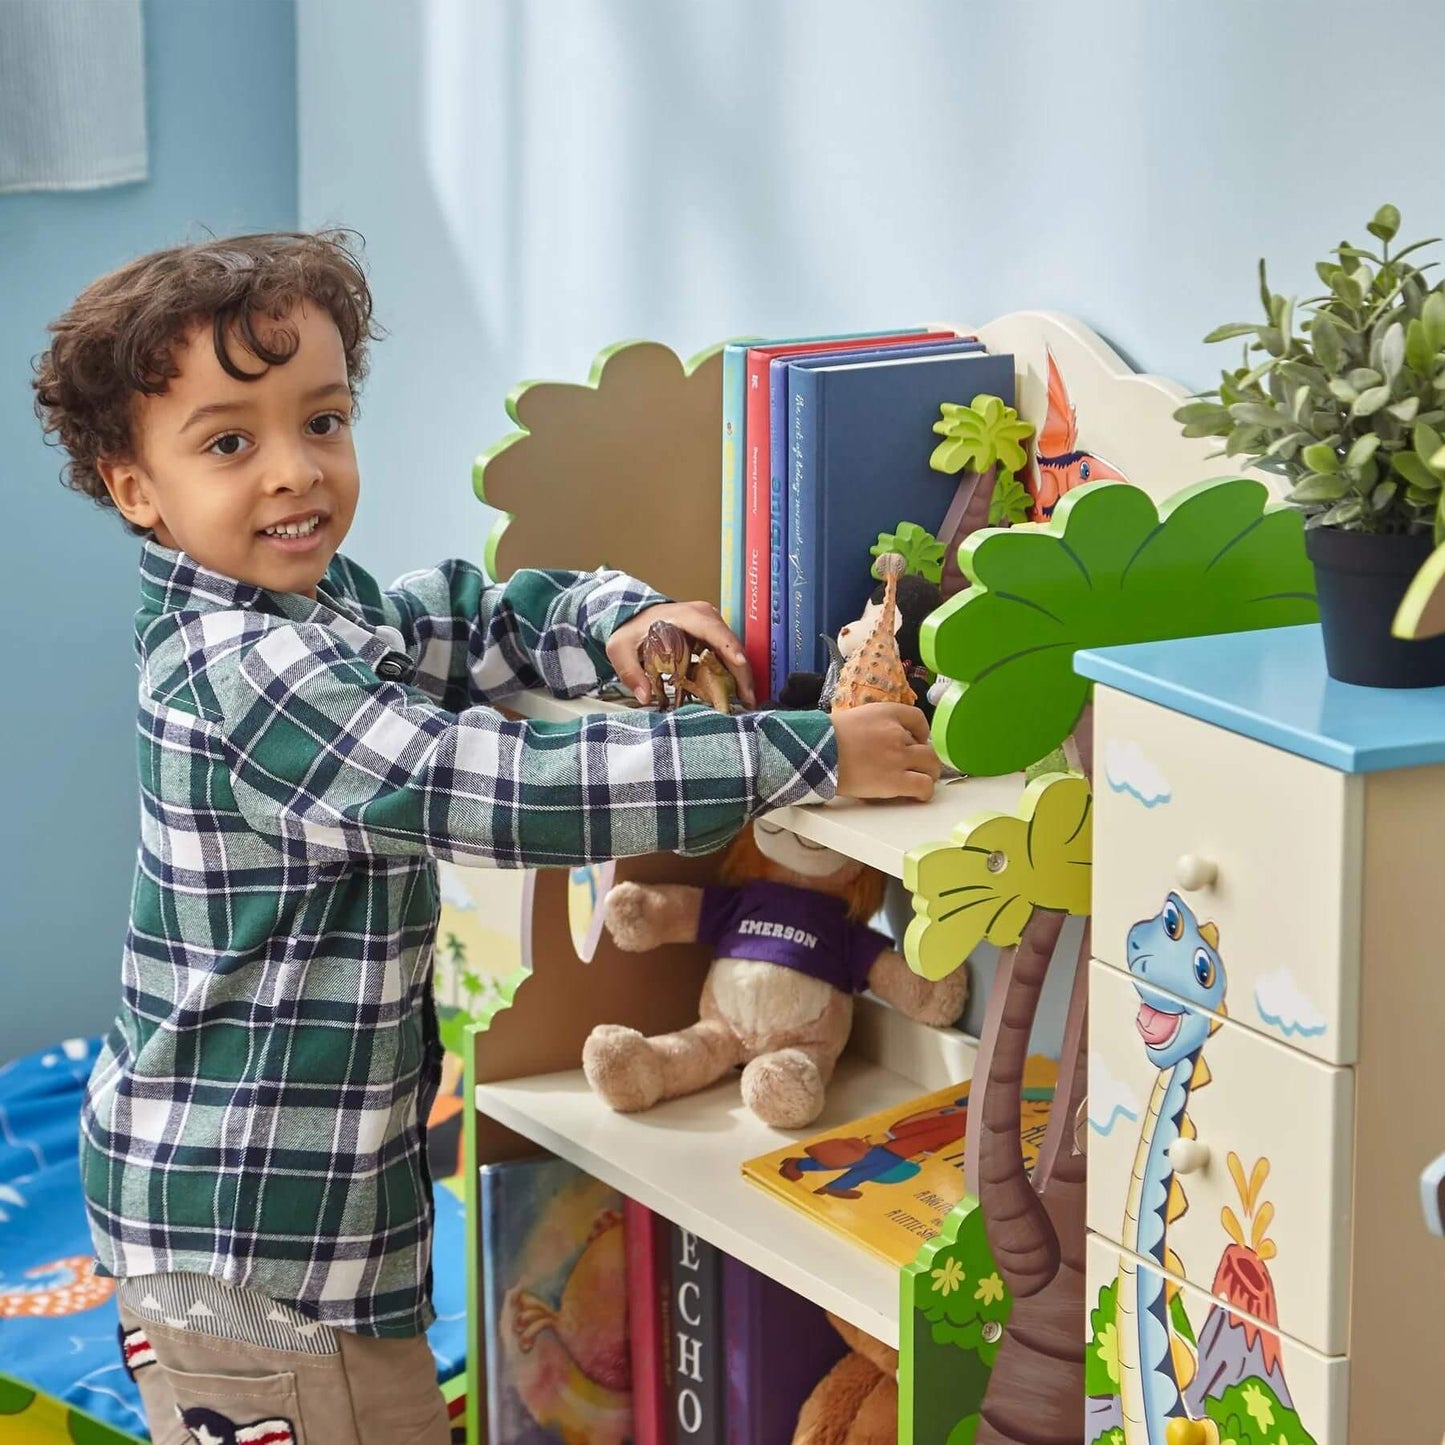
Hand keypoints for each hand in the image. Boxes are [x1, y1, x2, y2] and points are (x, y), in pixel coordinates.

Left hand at [607, 602, 755, 706]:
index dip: (729, 647)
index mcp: (687, 616)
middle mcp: (706, 617)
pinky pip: (728, 655)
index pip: (713, 630)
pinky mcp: (713, 637)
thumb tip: (644, 696)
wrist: (636, 617)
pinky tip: (736, 693)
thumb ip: (630, 671)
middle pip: (731, 644)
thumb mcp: (621, 648)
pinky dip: (733, 673)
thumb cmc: (632, 629)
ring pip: (734, 651)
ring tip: (746, 701)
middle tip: (748, 698)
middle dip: (742, 671)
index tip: (740, 664)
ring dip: (741, 676)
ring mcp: (712, 627)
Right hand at [832, 704, 940, 801]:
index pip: (918, 718)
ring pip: (931, 764)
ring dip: (929, 773)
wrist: (817, 752)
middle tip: (918, 765)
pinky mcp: (895, 781)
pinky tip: (918, 794)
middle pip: (927, 745)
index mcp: (887, 714)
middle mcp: (897, 734)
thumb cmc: (828, 737)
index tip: (916, 741)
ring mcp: (898, 758)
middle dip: (925, 756)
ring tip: (920, 780)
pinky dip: (925, 791)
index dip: (921, 733)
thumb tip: (888, 739)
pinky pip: (924, 786)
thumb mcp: (856, 717)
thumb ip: (876, 724)